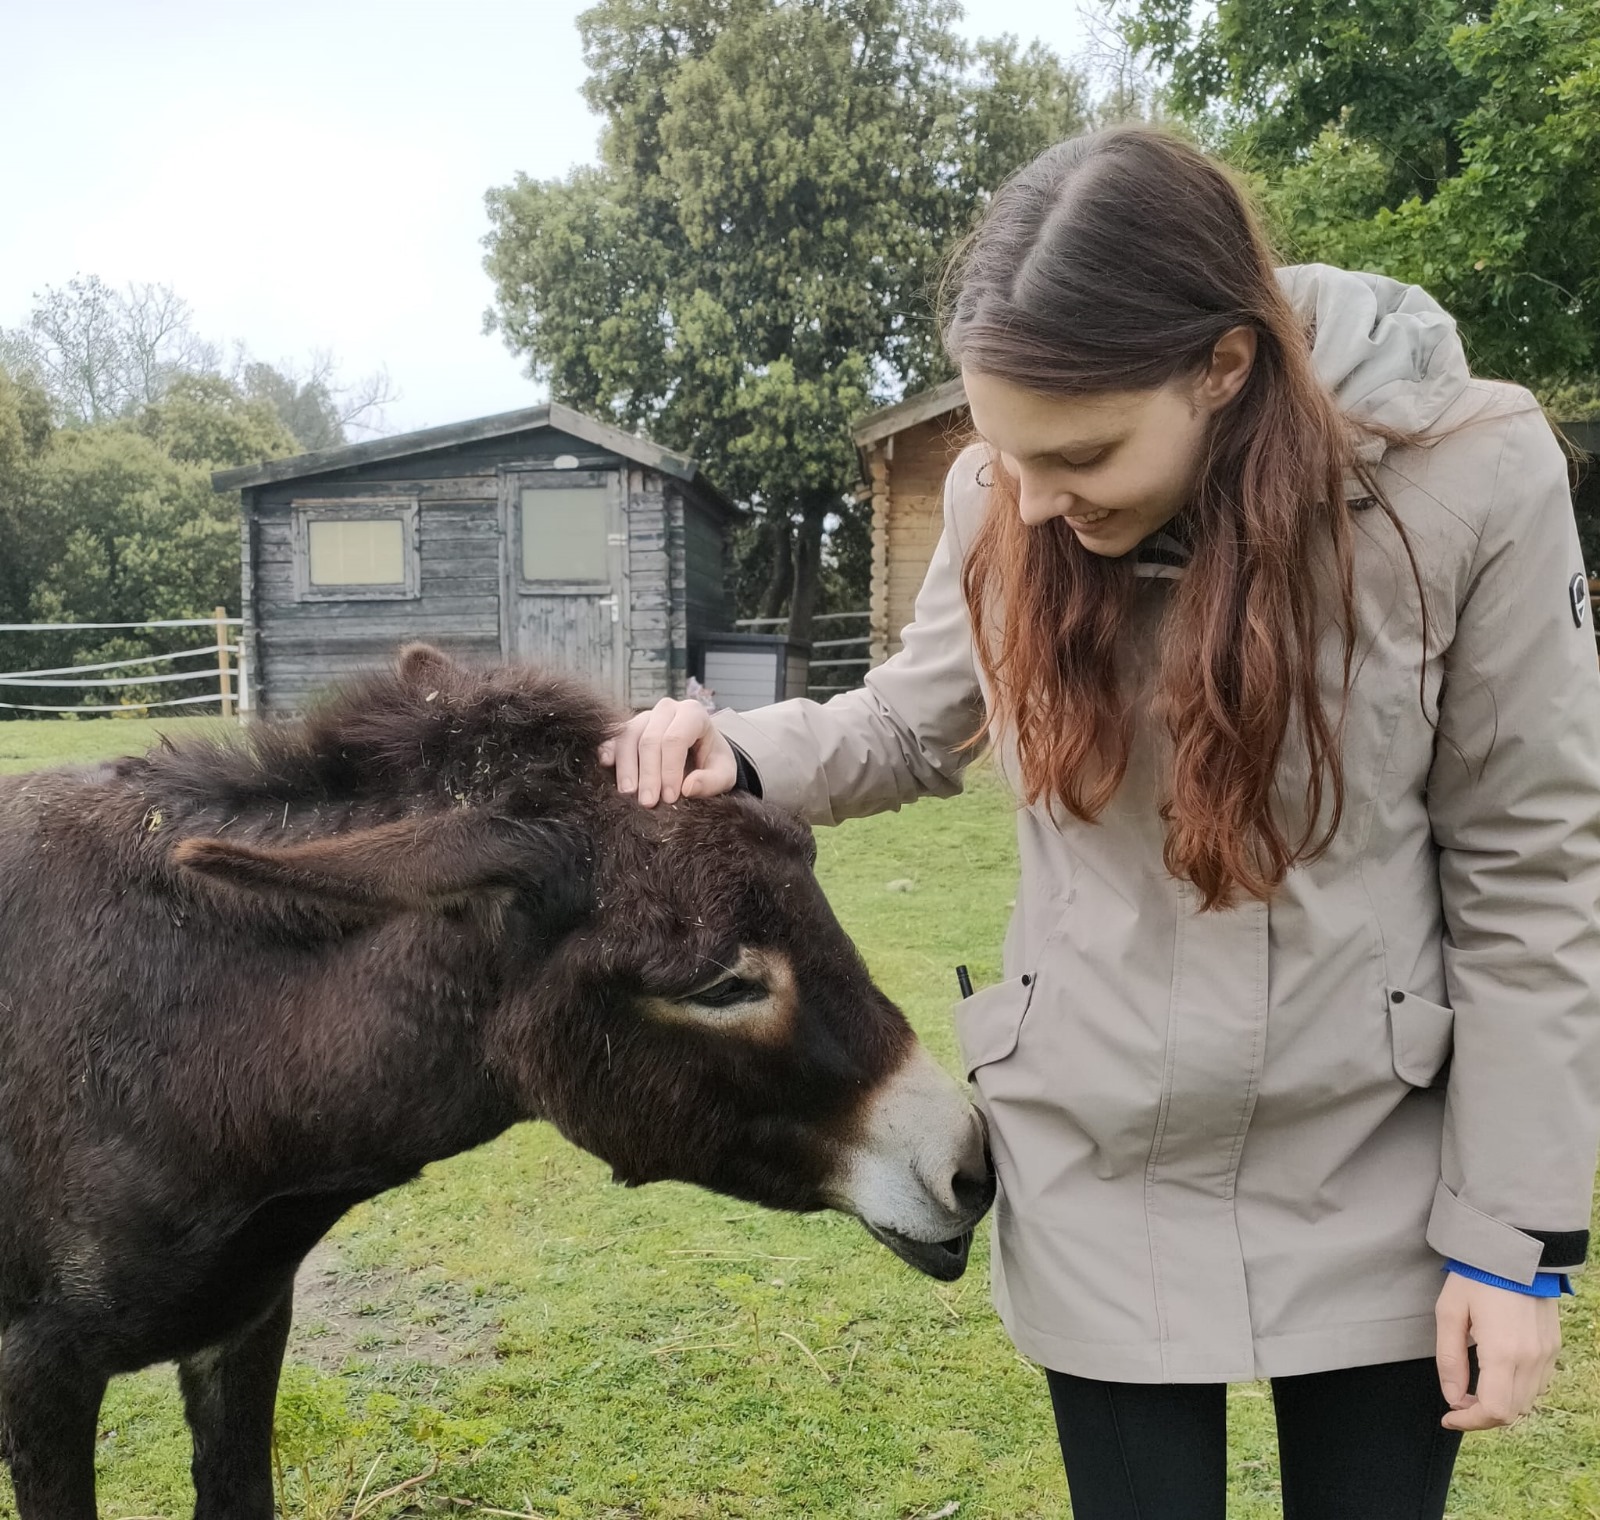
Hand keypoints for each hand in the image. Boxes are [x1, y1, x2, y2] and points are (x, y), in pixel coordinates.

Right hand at [599, 698, 738, 805]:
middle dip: (648, 773)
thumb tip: (688, 788)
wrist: (701, 754)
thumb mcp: (724, 774)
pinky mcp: (628, 728)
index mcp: (693, 713)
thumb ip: (712, 781)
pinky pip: (614, 736)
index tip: (670, 797)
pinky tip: (606, 765)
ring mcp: (645, 716)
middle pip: (650, 739)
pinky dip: (608, 750)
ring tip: (628, 794)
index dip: (670, 769)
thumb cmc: (713, 762)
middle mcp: (667, 709)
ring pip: (628, 737)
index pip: (676, 739)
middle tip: (647, 802)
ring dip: (626, 767)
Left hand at [1435, 1271, 1560, 1430]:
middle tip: (1457, 1403)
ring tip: (1472, 1391)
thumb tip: (1452, 1397)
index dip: (1469, 1422)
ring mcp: (1547, 1353)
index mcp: (1504, 1352)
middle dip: (1482, 1417)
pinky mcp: (1553, 1346)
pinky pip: (1538, 1384)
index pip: (1494, 1410)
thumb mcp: (1450, 1312)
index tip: (1448, 1417)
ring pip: (1527, 1401)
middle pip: (1512, 1412)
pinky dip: (1516, 1391)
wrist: (1516, 1249)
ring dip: (1500, 1405)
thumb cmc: (1477, 1276)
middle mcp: (1531, 1359)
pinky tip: (1494, 1376)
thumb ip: (1450, 1358)